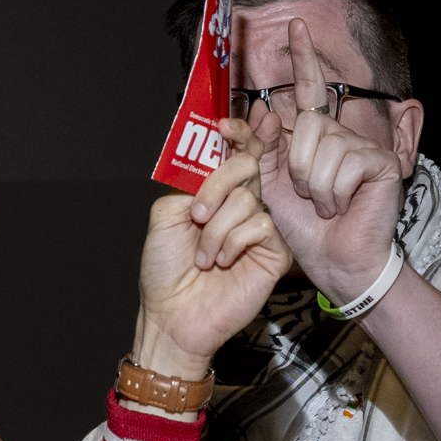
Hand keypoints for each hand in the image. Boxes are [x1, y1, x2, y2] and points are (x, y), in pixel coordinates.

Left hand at [134, 117, 291, 381]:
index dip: (238, 132)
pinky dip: (234, 242)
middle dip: (219, 183)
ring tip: (204, 257)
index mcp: (215, 192)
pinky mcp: (275, 252)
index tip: (225, 126)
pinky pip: (261, 226)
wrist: (173, 314)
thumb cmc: (165, 272)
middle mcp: (240, 205)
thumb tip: (218, 165)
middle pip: (247, 165)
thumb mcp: (166, 216)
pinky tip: (223, 263)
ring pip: (249, 200)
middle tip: (197, 214)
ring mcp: (259, 229)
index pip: (235, 152)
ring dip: (217, 229)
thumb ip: (191, 182)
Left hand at [254, 18, 405, 304]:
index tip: (295, 25)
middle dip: (295, 168)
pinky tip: (343, 207)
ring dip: (314, 187)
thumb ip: (257, 149)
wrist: (333, 264)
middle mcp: (339, 136)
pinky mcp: (380, 162)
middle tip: (306, 196)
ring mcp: (362, 147)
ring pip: (321, 148)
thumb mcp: (268, 186)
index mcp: (313, 138)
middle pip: (305, 126)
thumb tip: (244, 113)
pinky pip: (342, 164)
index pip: (308, 90)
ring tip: (326, 205)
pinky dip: (334, 193)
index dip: (303, 58)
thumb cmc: (302, 231)